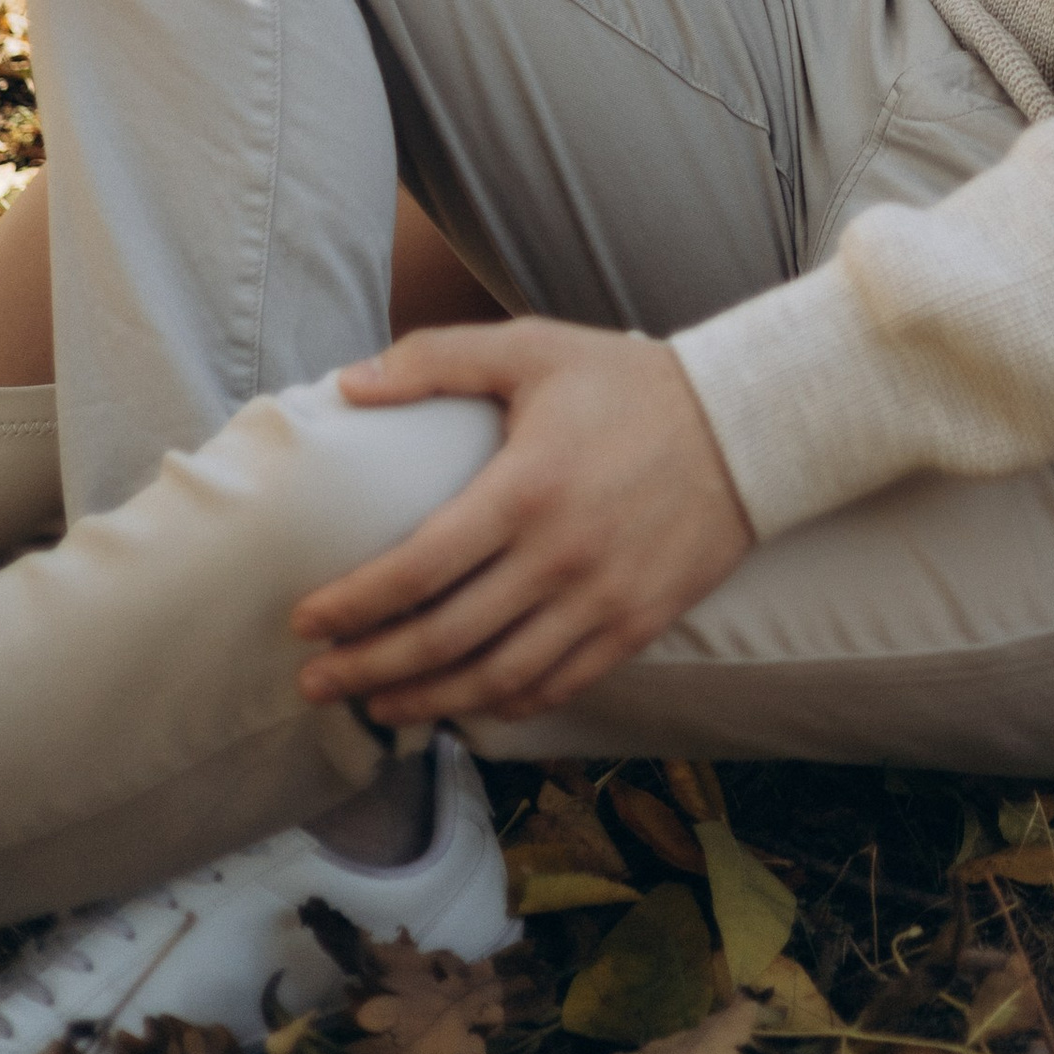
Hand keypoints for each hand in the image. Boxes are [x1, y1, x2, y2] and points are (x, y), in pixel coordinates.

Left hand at [292, 320, 753, 727]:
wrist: (748, 423)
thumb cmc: (630, 383)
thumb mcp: (535, 348)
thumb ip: (440, 359)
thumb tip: (349, 382)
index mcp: (527, 488)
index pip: (417, 567)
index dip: (354, 603)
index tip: (305, 620)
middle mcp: (561, 557)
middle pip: (444, 638)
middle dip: (367, 668)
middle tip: (315, 683)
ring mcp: (602, 600)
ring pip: (496, 678)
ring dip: (426, 700)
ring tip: (377, 705)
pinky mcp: (637, 625)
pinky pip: (558, 684)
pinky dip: (504, 705)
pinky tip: (466, 704)